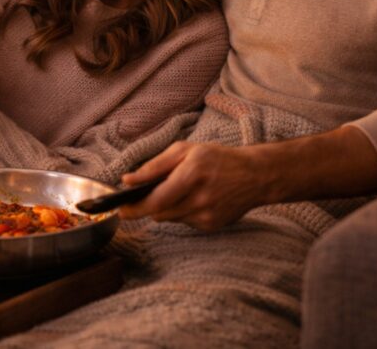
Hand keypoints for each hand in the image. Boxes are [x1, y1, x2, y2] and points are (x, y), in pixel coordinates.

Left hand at [118, 141, 270, 231]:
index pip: (155, 201)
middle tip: (144, 196)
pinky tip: (195, 198)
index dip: (135, 208)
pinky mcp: (212, 226)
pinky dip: (182, 212)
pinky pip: (184, 222)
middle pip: (159, 213)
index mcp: (192, 174)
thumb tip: (128, 180)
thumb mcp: (185, 151)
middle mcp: (200, 198)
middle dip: (148, 206)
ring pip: (170, 218)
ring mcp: (207, 215)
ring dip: (166, 208)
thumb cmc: (217, 158)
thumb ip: (154, 166)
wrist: (255, 176)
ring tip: (179, 190)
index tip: (120, 209)